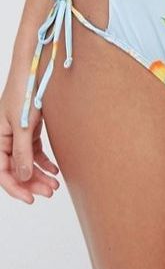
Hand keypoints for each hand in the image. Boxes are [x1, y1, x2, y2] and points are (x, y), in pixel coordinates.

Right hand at [0, 77, 59, 203]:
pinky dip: (43, 161)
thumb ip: (22, 153)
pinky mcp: (29, 128)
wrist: (35, 69)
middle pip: (16, 169)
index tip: (31, 199)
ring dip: (40, 174)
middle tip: (50, 192)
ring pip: (26, 161)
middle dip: (32, 183)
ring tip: (55, 185)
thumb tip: (23, 178)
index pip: (2, 172)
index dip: (16, 188)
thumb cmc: (25, 92)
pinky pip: (34, 151)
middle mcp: (4, 138)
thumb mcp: (23, 125)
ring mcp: (18, 133)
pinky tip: (54, 169)